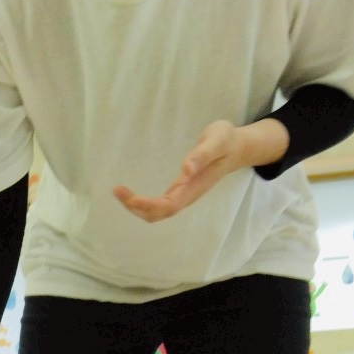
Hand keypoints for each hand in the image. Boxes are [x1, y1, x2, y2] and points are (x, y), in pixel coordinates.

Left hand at [113, 120, 256, 222]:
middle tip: (117, 190)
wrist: (236, 148)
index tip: (131, 198)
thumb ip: (202, 154)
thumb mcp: (218, 141)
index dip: (149, 205)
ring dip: (136, 206)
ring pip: (156, 211)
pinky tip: (130, 193)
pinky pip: (157, 204)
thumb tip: (186, 169)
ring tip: (118, 191)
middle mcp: (186, 195)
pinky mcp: (179, 190)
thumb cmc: (226, 142)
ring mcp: (182, 194)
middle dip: (136, 207)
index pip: (169, 205)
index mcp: (194, 187)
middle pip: (158, 213)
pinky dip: (141, 202)